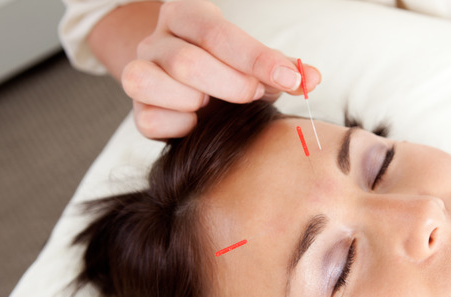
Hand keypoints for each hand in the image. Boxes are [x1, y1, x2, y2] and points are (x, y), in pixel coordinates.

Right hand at [121, 0, 320, 138]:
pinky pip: (149, 120)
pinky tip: (197, 122)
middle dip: (230, 85)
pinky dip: (179, 126)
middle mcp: (156, 39)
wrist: (191, 85)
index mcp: (187, 15)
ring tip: (214, 104)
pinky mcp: (138, 110)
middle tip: (252, 95)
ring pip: (150, 83)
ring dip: (196, 102)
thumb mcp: (256, 62)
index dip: (257, 59)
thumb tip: (312, 79)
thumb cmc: (229, 68)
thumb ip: (284, 68)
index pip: (218, 34)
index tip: (291, 79)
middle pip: (186, 62)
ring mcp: (139, 71)